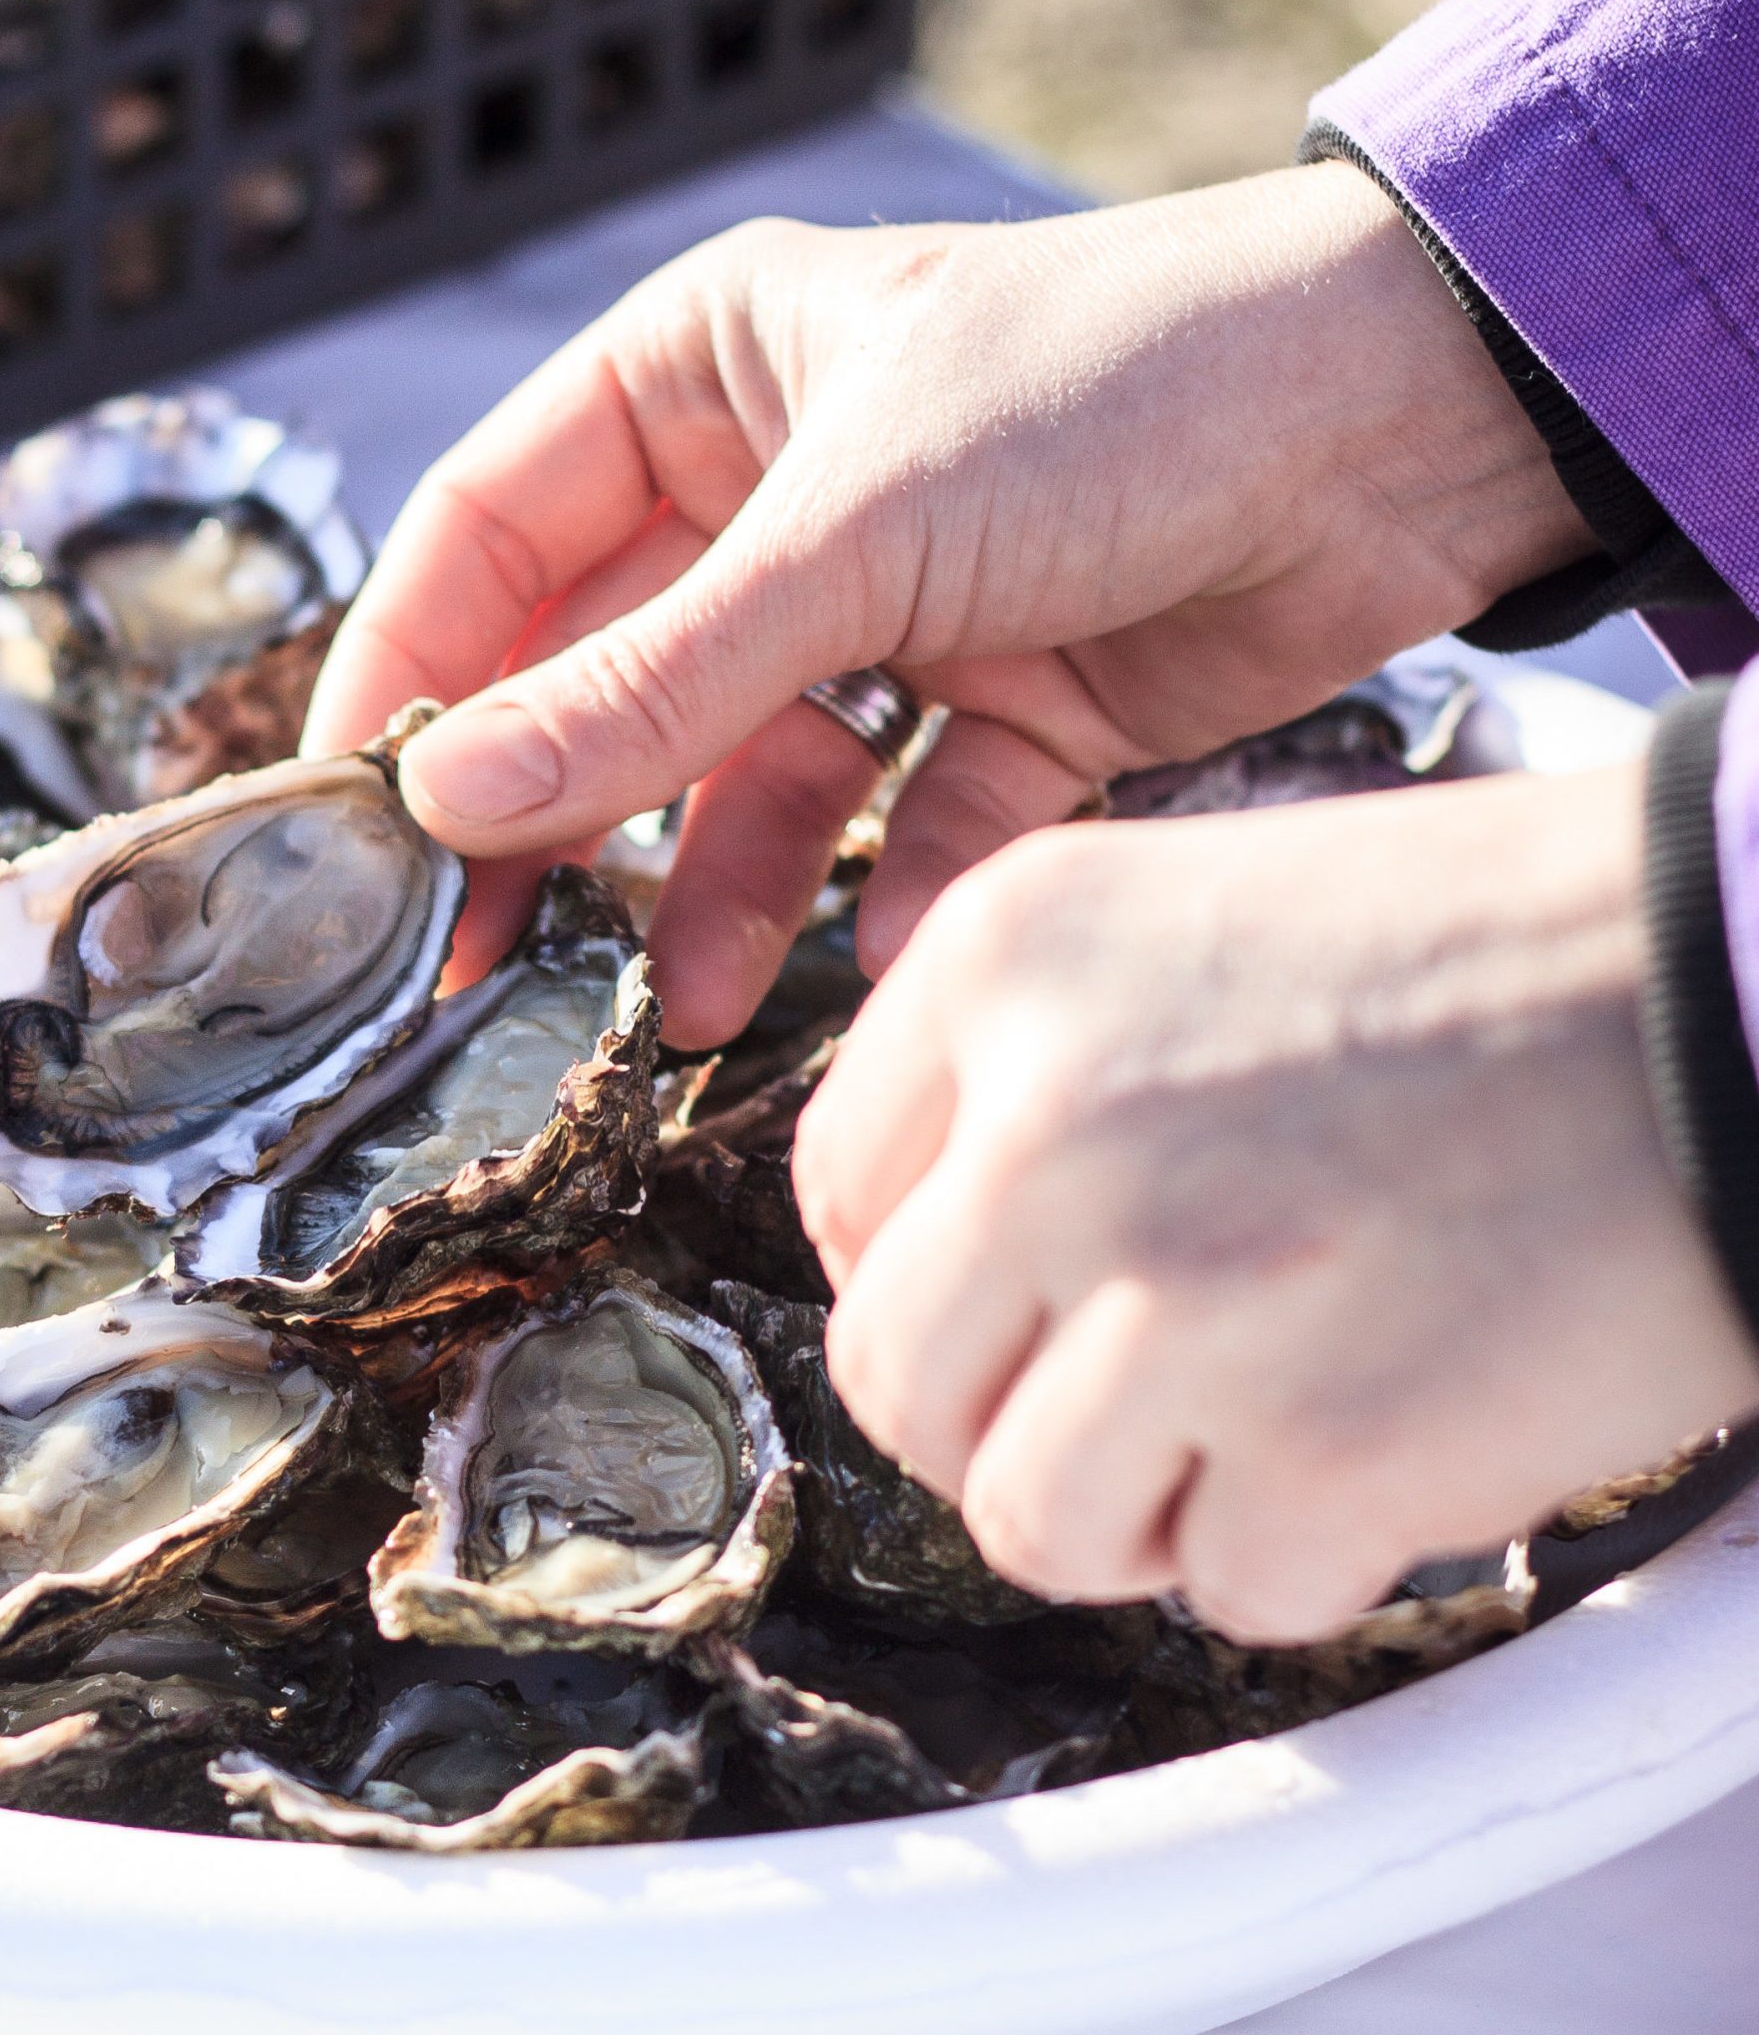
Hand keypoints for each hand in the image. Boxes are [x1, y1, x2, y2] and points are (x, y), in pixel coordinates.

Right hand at [303, 163, 1590, 1046]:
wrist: (1411, 421)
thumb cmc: (1123, 379)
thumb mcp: (855, 527)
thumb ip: (654, 682)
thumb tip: (457, 797)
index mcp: (705, 378)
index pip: (495, 532)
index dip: (414, 670)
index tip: (354, 815)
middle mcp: (779, 497)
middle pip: (608, 678)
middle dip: (555, 817)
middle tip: (481, 956)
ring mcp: (890, 613)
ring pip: (748, 782)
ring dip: (715, 895)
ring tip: (681, 1008)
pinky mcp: (1001, 713)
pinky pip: (901, 831)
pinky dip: (889, 901)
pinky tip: (889, 957)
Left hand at [792, 763, 1758, 1643]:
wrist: (1745, 986)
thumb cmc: (1498, 950)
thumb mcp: (1193, 912)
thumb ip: (1029, 1063)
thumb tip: (935, 1236)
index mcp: (1006, 958)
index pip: (832, 1197)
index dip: (918, 1276)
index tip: (999, 1304)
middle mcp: (1053, 1125)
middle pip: (895, 1380)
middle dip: (998, 1418)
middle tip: (1117, 1399)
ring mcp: (1179, 1294)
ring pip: (1023, 1518)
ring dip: (1133, 1508)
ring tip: (1252, 1422)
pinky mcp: (1321, 1448)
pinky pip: (1220, 1587)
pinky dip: (1295, 1551)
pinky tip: (1376, 1440)